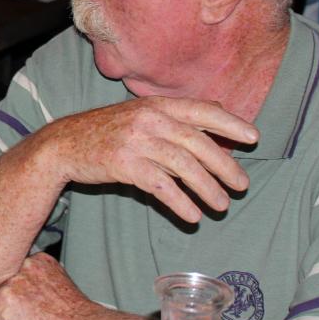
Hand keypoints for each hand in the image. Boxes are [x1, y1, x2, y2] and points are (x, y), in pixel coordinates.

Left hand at [0, 253, 104, 319]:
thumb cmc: (75, 315)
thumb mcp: (58, 284)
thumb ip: (38, 280)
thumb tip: (25, 289)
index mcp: (39, 260)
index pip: (13, 273)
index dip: (19, 292)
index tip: (30, 301)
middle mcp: (24, 264)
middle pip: (0, 284)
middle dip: (10, 300)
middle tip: (30, 313)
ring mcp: (13, 280)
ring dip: (8, 313)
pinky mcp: (6, 298)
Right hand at [45, 96, 257, 222]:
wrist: (63, 144)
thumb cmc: (107, 131)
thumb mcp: (140, 113)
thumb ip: (176, 115)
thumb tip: (219, 114)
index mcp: (156, 104)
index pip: (202, 110)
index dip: (230, 123)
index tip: (254, 138)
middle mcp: (148, 118)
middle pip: (197, 142)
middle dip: (224, 166)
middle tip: (241, 185)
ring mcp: (135, 141)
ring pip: (183, 166)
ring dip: (207, 188)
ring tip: (221, 205)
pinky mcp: (123, 164)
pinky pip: (160, 185)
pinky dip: (180, 202)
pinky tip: (192, 215)